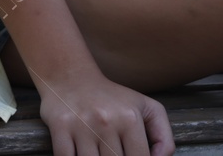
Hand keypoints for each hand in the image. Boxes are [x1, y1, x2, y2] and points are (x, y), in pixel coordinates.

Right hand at [34, 68, 174, 155]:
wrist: (70, 75)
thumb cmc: (111, 97)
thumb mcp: (146, 107)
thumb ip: (162, 136)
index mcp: (130, 118)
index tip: (128, 155)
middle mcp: (107, 121)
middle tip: (111, 152)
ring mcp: (82, 125)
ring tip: (97, 151)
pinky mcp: (60, 126)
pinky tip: (79, 153)